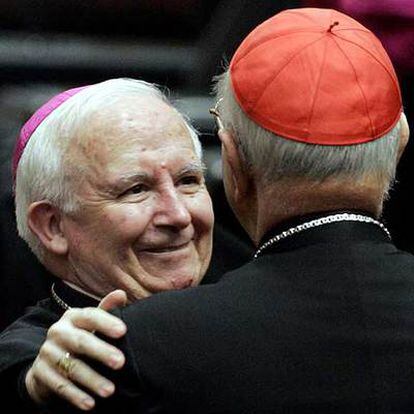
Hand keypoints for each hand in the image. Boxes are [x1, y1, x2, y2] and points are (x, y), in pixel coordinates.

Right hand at [25, 290, 126, 410]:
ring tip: (110, 390)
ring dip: (91, 380)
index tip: (123, 331)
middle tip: (120, 362)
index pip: (90, 316)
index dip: (106, 322)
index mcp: (72, 316)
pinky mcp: (40, 373)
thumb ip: (106, 309)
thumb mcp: (90, 322)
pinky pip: (59, 386)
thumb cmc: (79, 335)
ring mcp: (47, 352)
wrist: (47, 359)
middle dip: (101, 352)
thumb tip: (121, 294)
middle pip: (80, 341)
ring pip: (71, 367)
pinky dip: (75, 395)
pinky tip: (90, 404)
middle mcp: (58, 332)